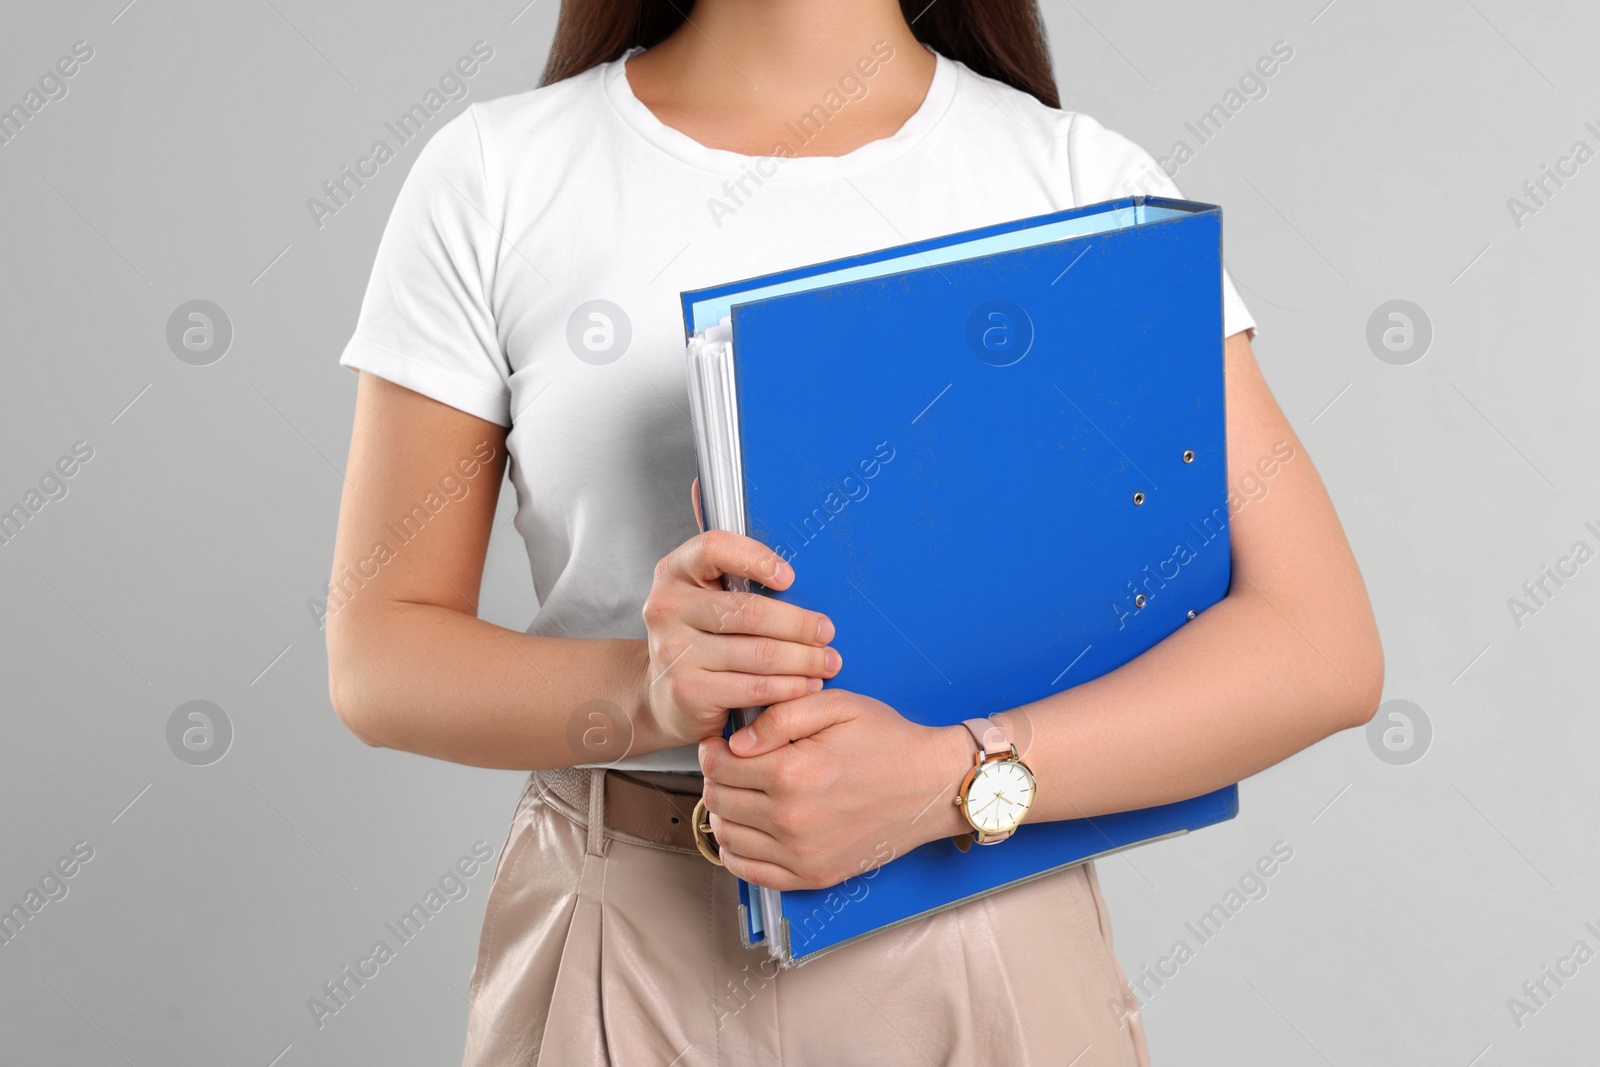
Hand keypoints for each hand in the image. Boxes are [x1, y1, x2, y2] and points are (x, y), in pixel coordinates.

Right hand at [639, 502, 840, 748]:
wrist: (664, 695)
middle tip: (828, 631)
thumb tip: (702, 485)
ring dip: (803, 659)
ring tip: (828, 661)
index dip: (757, 558)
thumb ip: (720, 554)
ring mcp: (673, 651)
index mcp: (675, 571)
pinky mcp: (687, 691)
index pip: (715, 548)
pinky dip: (787, 688)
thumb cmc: (698, 635)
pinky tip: (806, 685)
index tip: (790, 576)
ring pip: (757, 653)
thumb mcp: (702, 591)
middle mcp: (667, 607)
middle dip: (799, 623)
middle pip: (748, 610)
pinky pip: (752, 687)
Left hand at [698, 688, 973, 889]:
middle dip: (716, 778)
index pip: (718, 765)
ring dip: (724, 811)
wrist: (933, 786)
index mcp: (793, 772)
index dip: (712, 749)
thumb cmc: (888, 740)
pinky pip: (749, 872)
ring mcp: (801, 854)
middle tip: (732, 765)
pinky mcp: (813, 875)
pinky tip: (748, 829)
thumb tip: (736, 742)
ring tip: (742, 793)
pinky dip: (736, 851)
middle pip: (717, 800)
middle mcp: (791, 819)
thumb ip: (779, 715)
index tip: (721, 743)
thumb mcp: (836, 705)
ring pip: (727, 836)